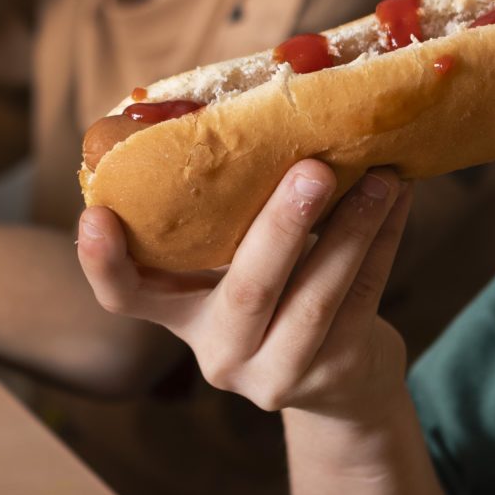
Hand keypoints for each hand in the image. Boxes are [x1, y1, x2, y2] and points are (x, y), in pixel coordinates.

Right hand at [77, 160, 414, 420]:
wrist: (342, 382)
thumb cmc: (279, 294)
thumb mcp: (236, 267)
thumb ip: (227, 217)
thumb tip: (246, 111)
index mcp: (179, 315)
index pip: (124, 297)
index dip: (103, 263)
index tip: (96, 217)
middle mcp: (219, 353)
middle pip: (245, 291)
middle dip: (280, 228)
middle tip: (311, 169)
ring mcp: (277, 372)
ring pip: (315, 298)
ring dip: (352, 229)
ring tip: (379, 176)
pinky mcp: (335, 373)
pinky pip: (362, 300)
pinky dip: (383, 243)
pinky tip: (399, 198)